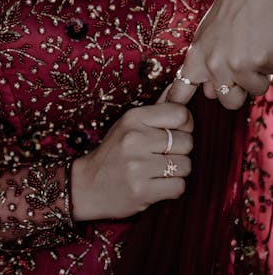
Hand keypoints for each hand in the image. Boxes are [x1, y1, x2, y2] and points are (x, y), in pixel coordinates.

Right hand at [70, 102, 192, 220]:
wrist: (88, 186)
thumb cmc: (114, 152)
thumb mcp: (129, 124)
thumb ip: (157, 108)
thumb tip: (178, 84)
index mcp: (133, 118)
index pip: (181, 114)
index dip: (185, 125)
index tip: (174, 132)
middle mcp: (135, 138)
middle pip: (187, 141)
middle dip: (180, 151)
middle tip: (161, 155)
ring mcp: (137, 166)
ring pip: (186, 165)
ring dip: (177, 171)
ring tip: (156, 170)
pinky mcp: (142, 191)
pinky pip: (179, 186)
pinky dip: (172, 188)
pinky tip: (155, 184)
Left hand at [168, 0, 272, 108]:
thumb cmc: (236, 3)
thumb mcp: (211, 30)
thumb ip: (207, 61)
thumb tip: (209, 93)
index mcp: (198, 54)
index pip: (182, 90)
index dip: (179, 105)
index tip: (174, 120)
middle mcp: (214, 64)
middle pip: (228, 102)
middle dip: (239, 89)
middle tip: (245, 63)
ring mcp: (237, 65)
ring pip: (254, 90)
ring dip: (259, 74)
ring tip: (256, 45)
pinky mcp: (260, 63)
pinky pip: (270, 78)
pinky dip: (271, 65)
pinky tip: (266, 42)